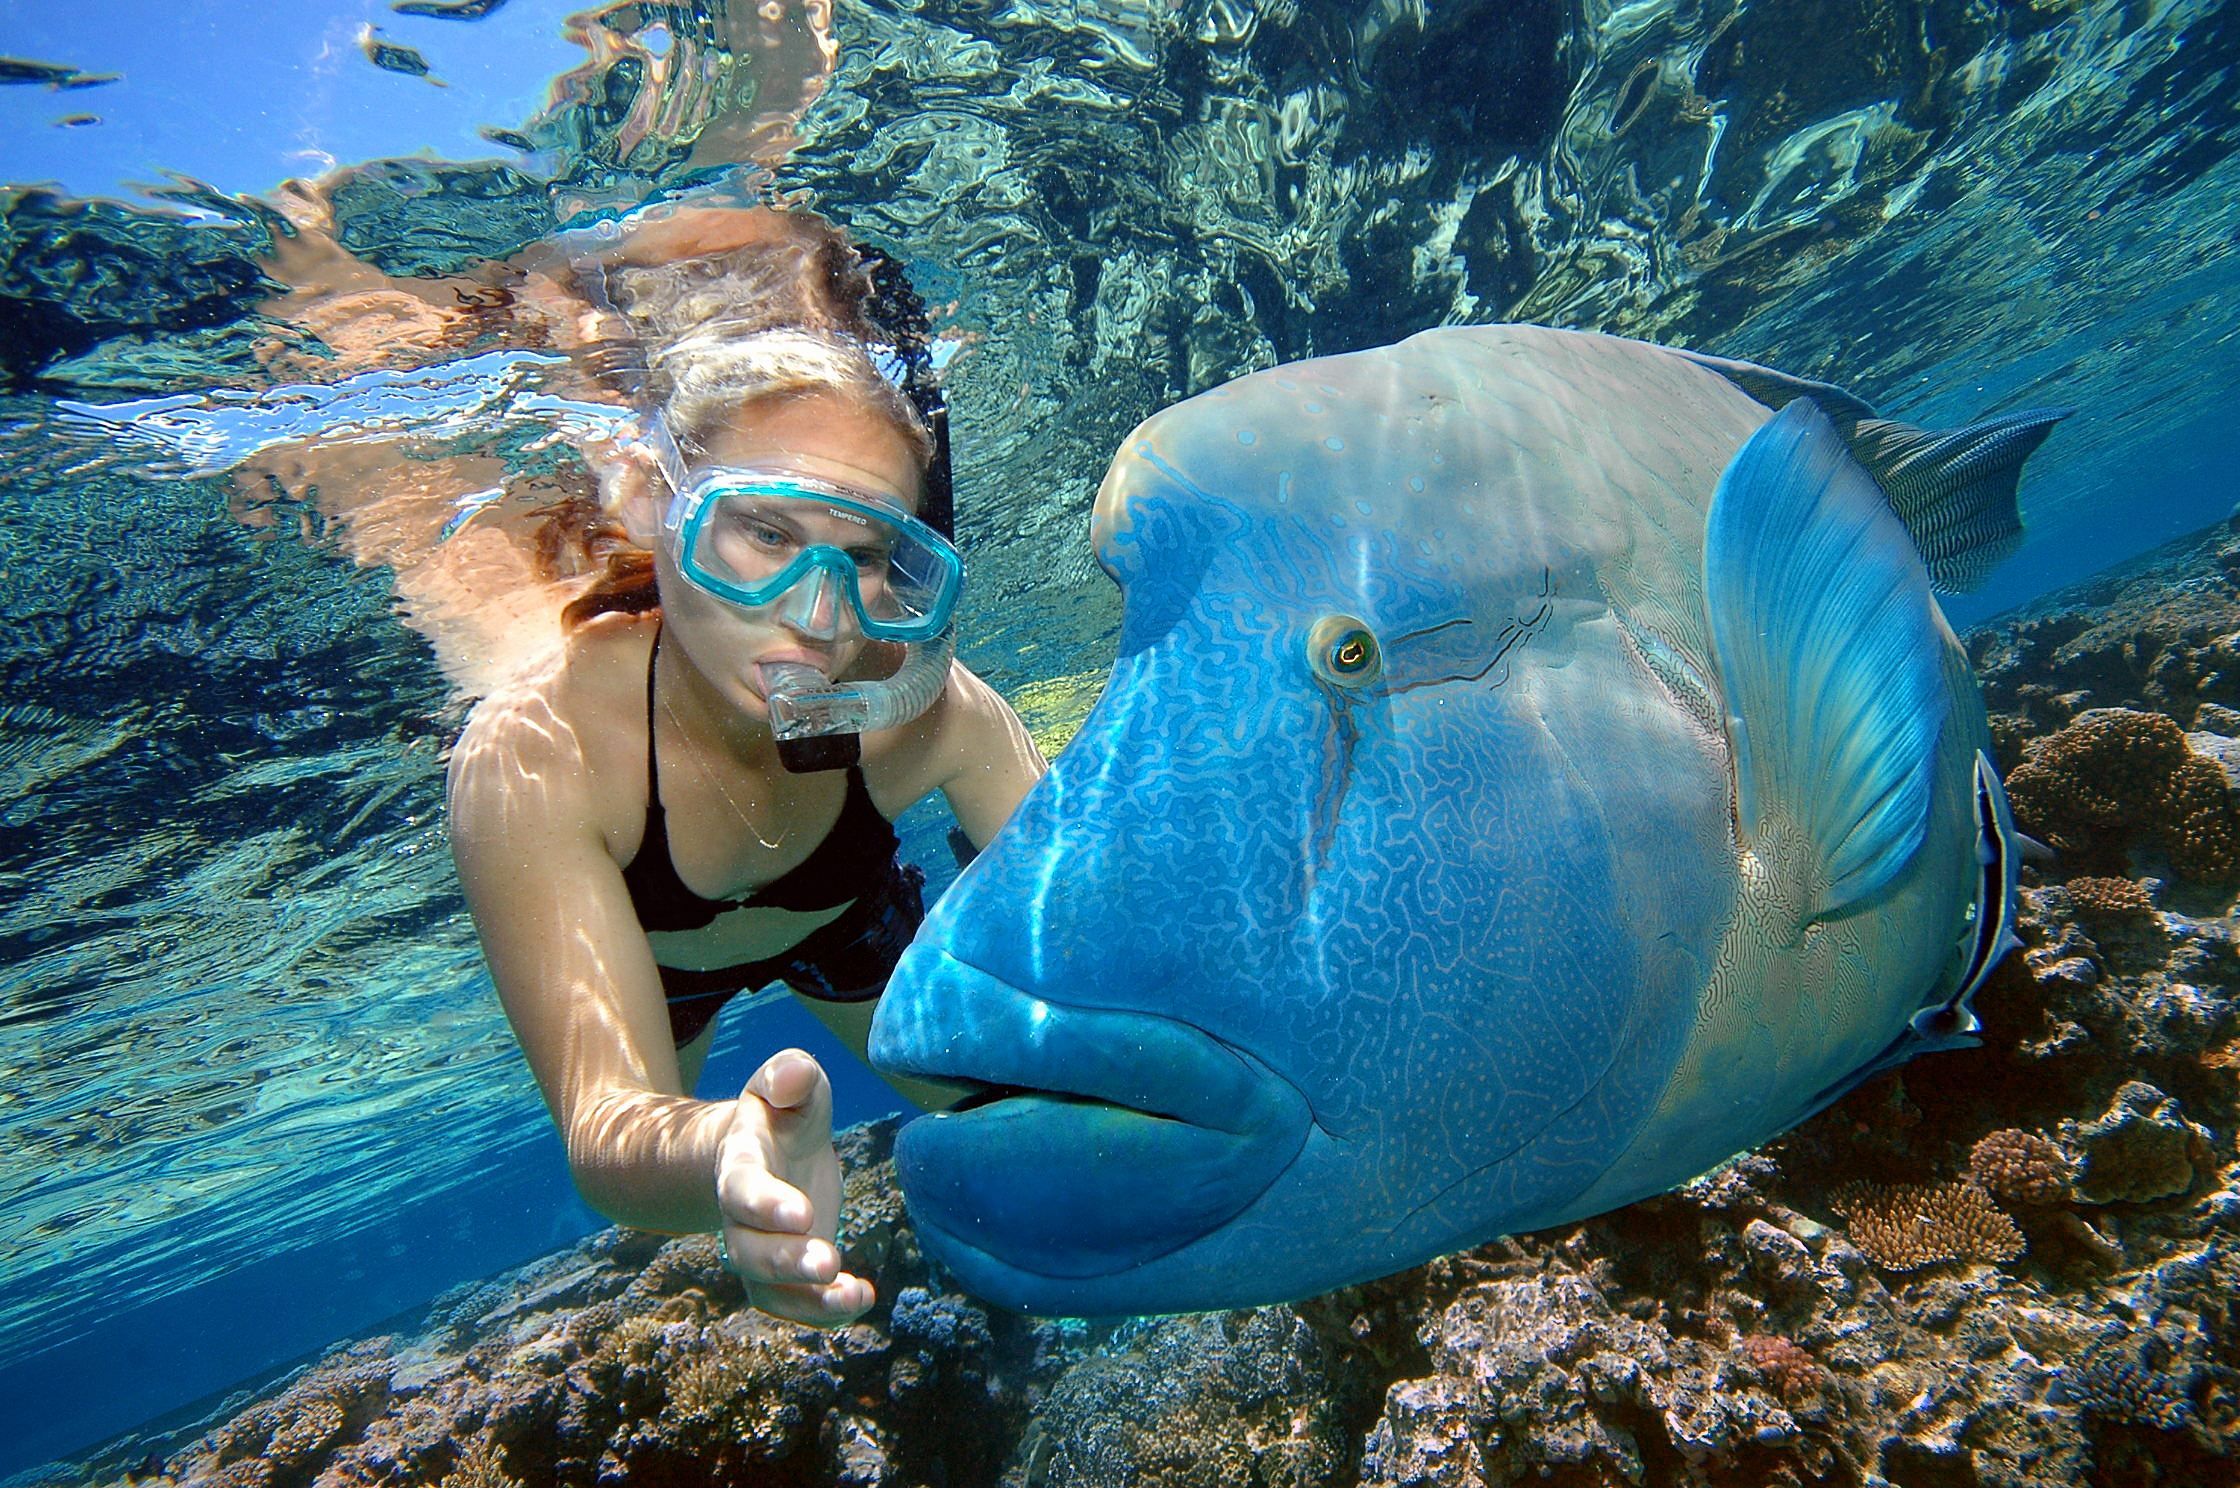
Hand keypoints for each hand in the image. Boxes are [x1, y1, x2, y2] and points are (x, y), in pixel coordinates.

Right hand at [715, 1049, 875, 1325]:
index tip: (802, 1213)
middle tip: (828, 1262)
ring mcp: (759, 1252)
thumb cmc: (783, 1112)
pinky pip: (795, 1306)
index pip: (743, 1190)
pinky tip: (863, 1297)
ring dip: (809, 1299)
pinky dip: (825, 1311)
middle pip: (750, 1252)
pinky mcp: (783, 1276)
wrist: (770, 1150)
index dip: (767, 1205)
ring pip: (768, 1290)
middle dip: (786, 1261)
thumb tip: (792, 1076)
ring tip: (854, 1295)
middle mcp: (740, 1218)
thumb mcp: (788, 1081)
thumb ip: (790, 1074)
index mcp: (739, 1166)